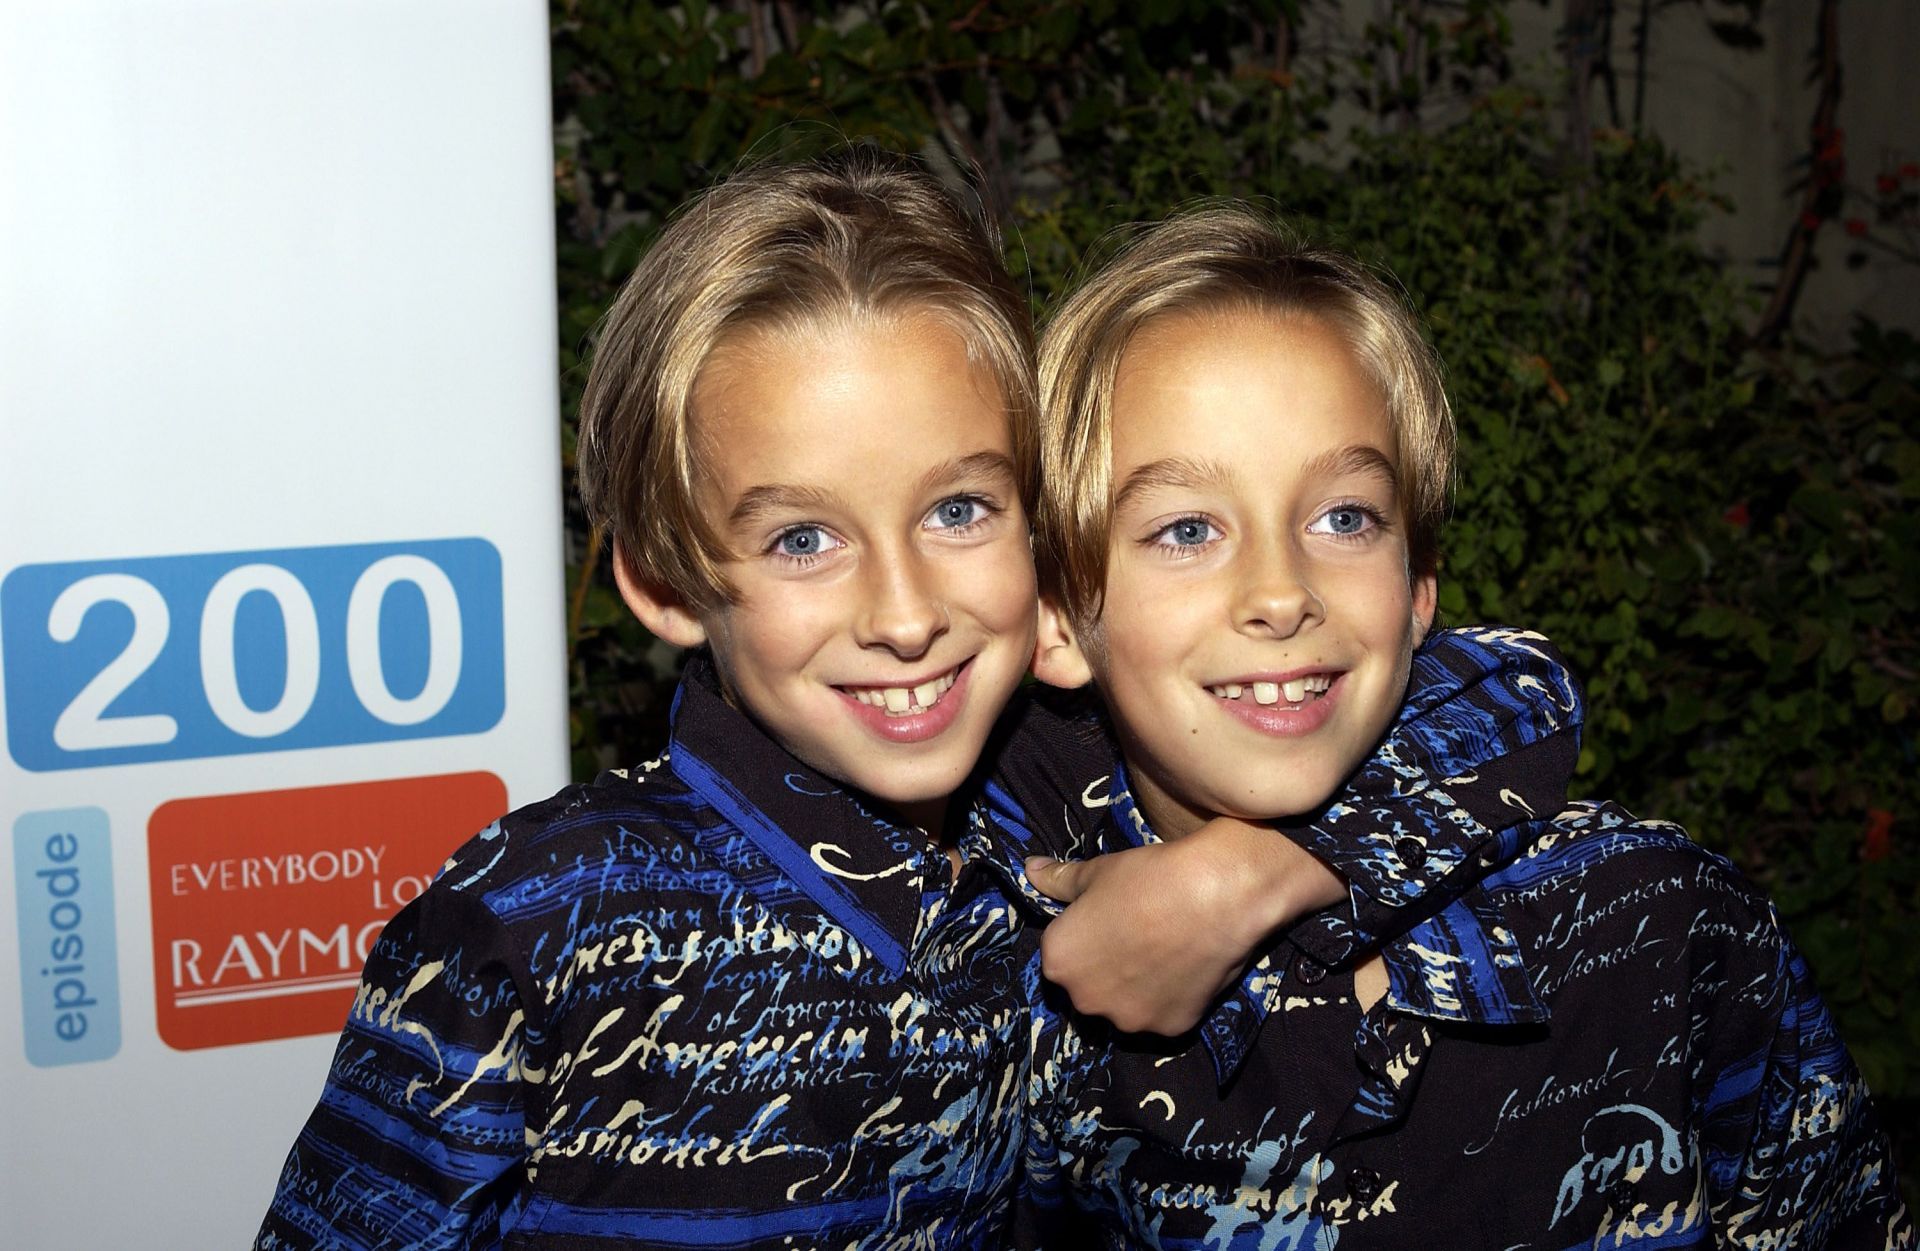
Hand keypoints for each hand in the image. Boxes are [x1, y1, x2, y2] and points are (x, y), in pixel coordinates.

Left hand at [1024, 818, 1345, 1034]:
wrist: (1213, 895)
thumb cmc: (1146, 878)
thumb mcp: (1095, 872)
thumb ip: (1058, 881)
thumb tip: (1031, 870)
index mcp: (1059, 961)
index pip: (1063, 954)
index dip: (1087, 938)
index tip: (1111, 922)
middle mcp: (1085, 999)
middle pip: (1091, 987)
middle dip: (1108, 970)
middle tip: (1140, 937)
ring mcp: (1129, 1020)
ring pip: (1127, 1006)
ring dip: (1138, 989)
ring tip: (1167, 953)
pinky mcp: (1171, 1028)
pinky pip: (1165, 1014)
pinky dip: (1173, 998)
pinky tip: (1189, 970)